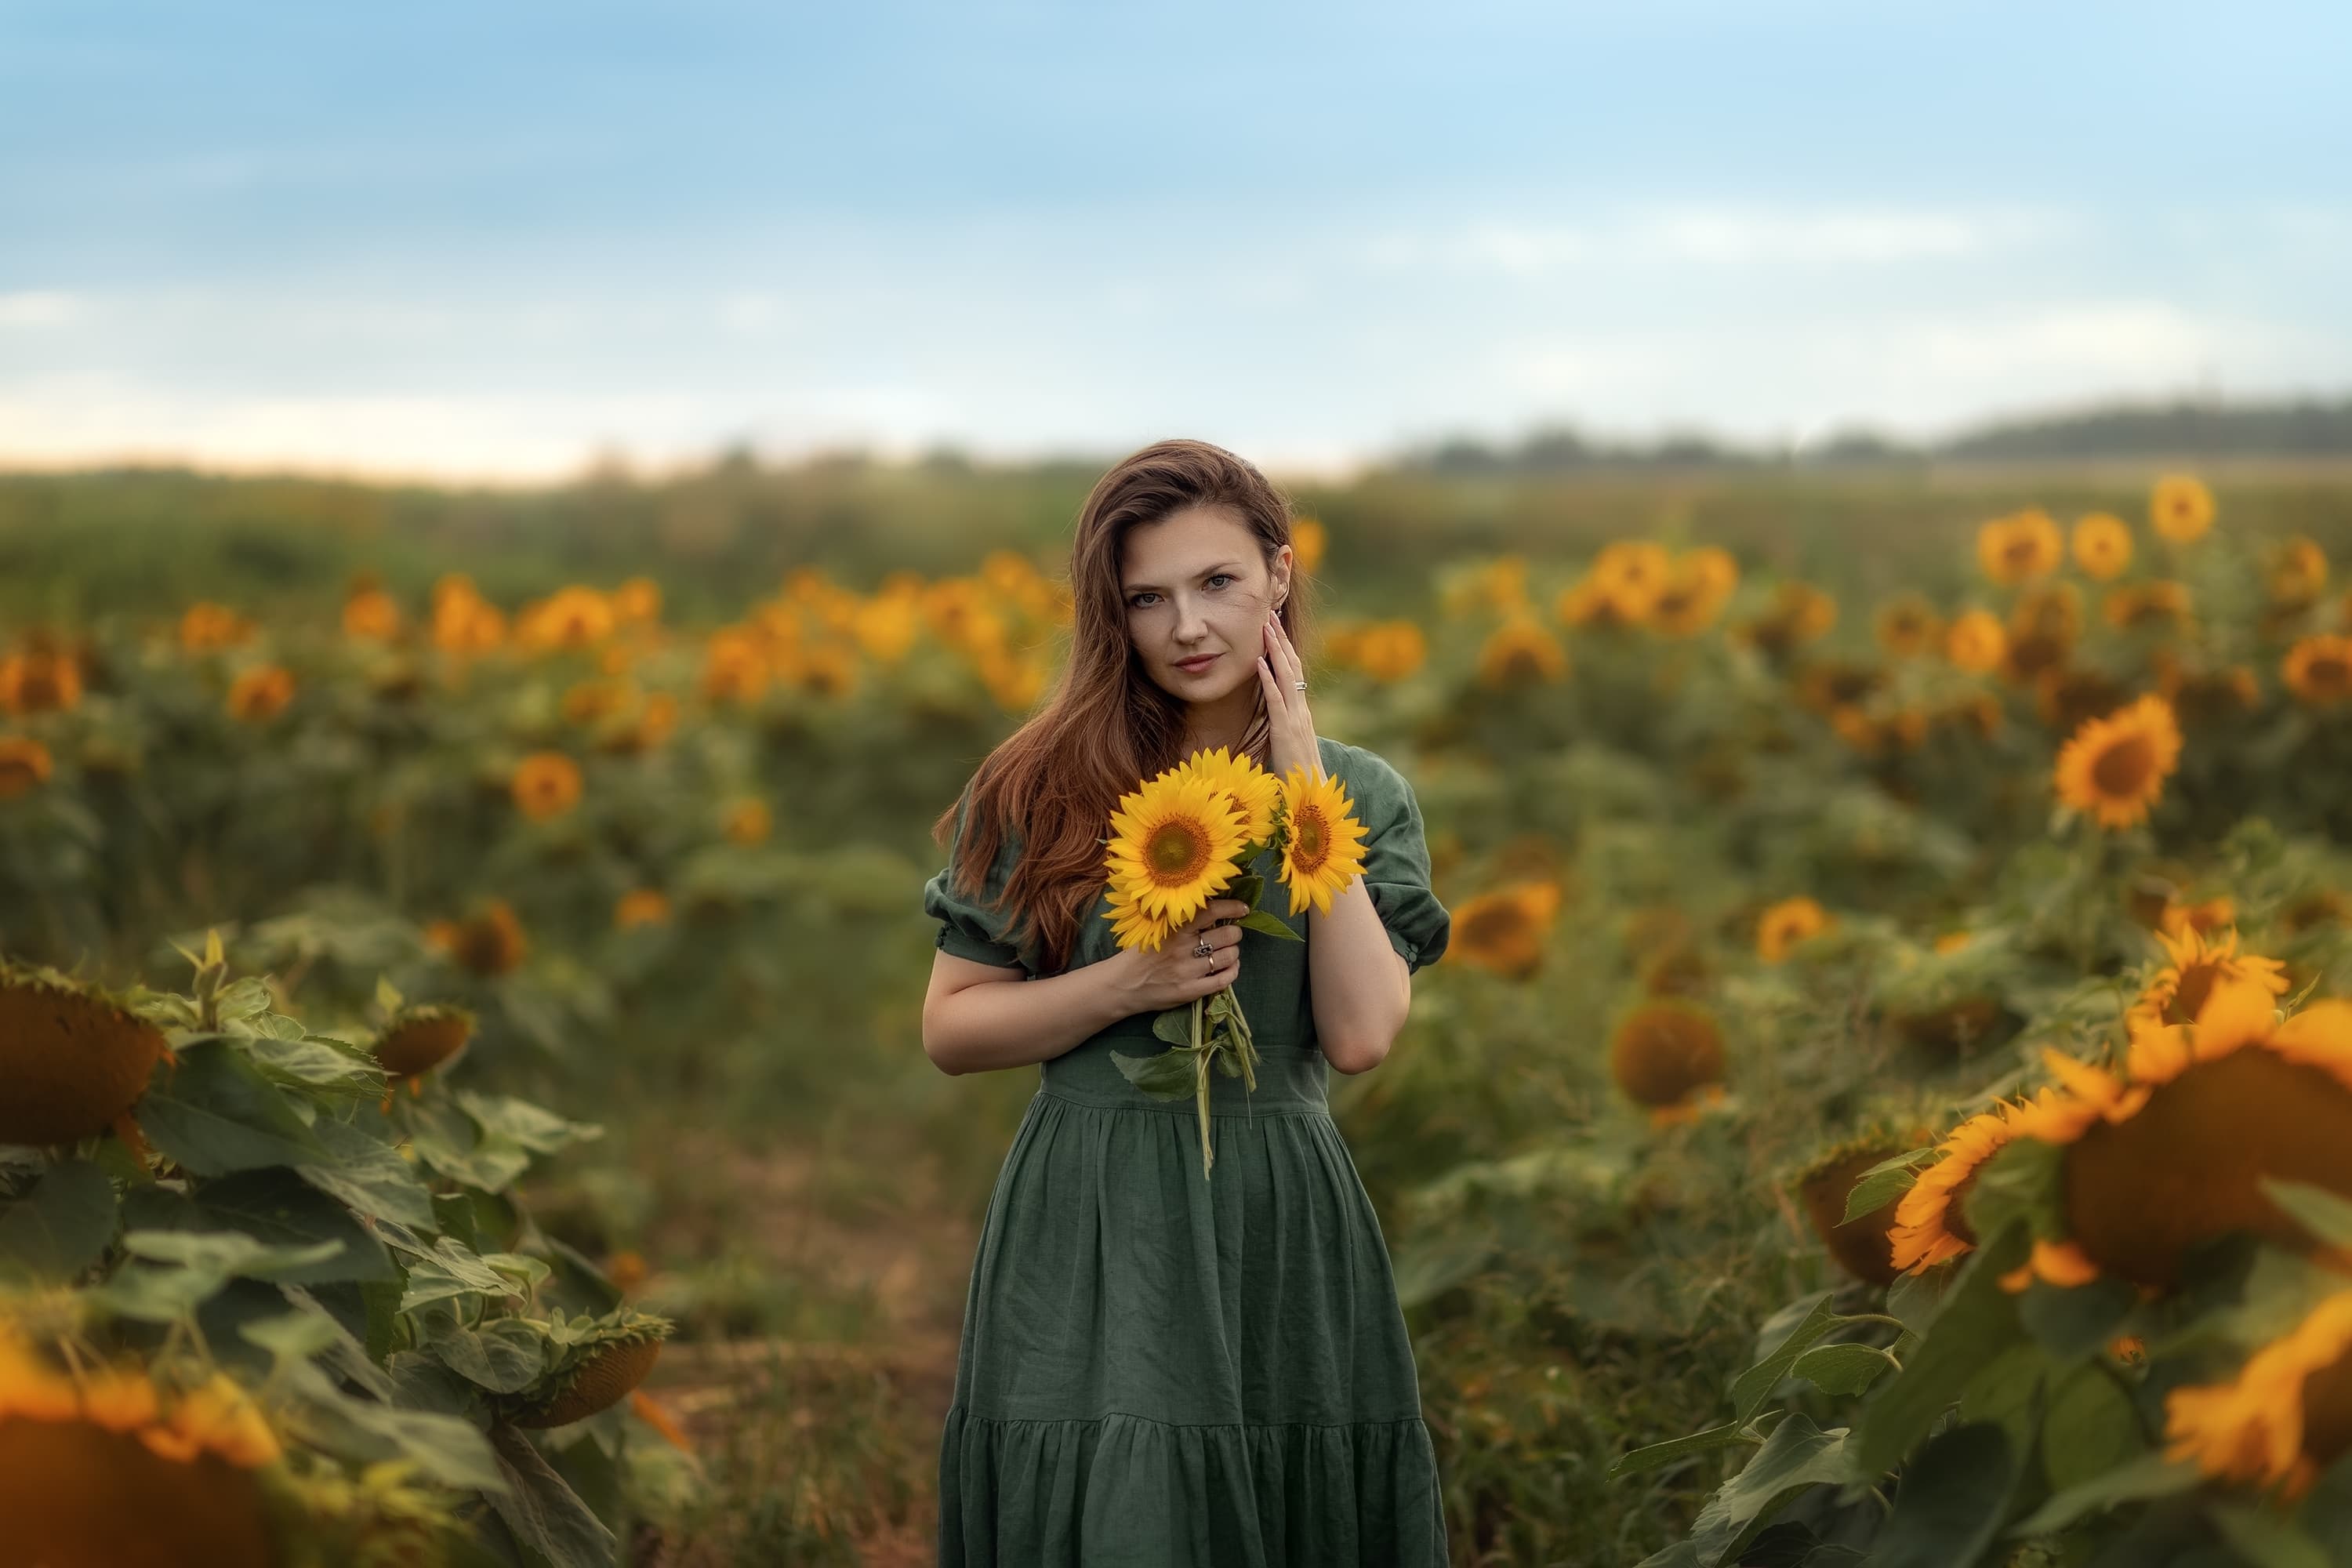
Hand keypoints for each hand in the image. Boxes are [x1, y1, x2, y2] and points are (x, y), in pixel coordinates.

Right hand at [1122, 898, 1247, 1011]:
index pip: (1211, 911)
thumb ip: (1181, 921)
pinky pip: (1223, 980)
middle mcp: (1183, 948)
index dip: (1232, 907)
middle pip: (1227, 934)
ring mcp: (1187, 971)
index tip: (1242, 908)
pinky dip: (1233, 971)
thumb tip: (1213, 910)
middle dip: (1234, 933)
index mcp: (1174, 928)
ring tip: (1228, 952)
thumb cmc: (1140, 954)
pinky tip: (1231, 968)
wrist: (1121, 986)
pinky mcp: (1190, 991)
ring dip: (1234, 952)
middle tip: (1231, 934)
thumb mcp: (1156, 930)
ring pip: (1228, 956)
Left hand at [1259, 612, 1319, 782]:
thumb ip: (1284, 729)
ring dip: (1274, 650)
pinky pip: (1275, 699)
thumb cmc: (1299, 775)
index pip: (1293, 673)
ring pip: (1285, 676)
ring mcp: (1294, 718)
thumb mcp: (1289, 745)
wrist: (1312, 795)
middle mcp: (1300, 709)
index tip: (1275, 629)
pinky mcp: (1284, 730)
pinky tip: (1259, 662)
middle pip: (1291, 666)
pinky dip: (1267, 679)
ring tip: (1265, 628)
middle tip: (1269, 615)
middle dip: (1280, 639)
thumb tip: (1275, 718)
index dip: (1285, 650)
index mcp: (1301, 712)